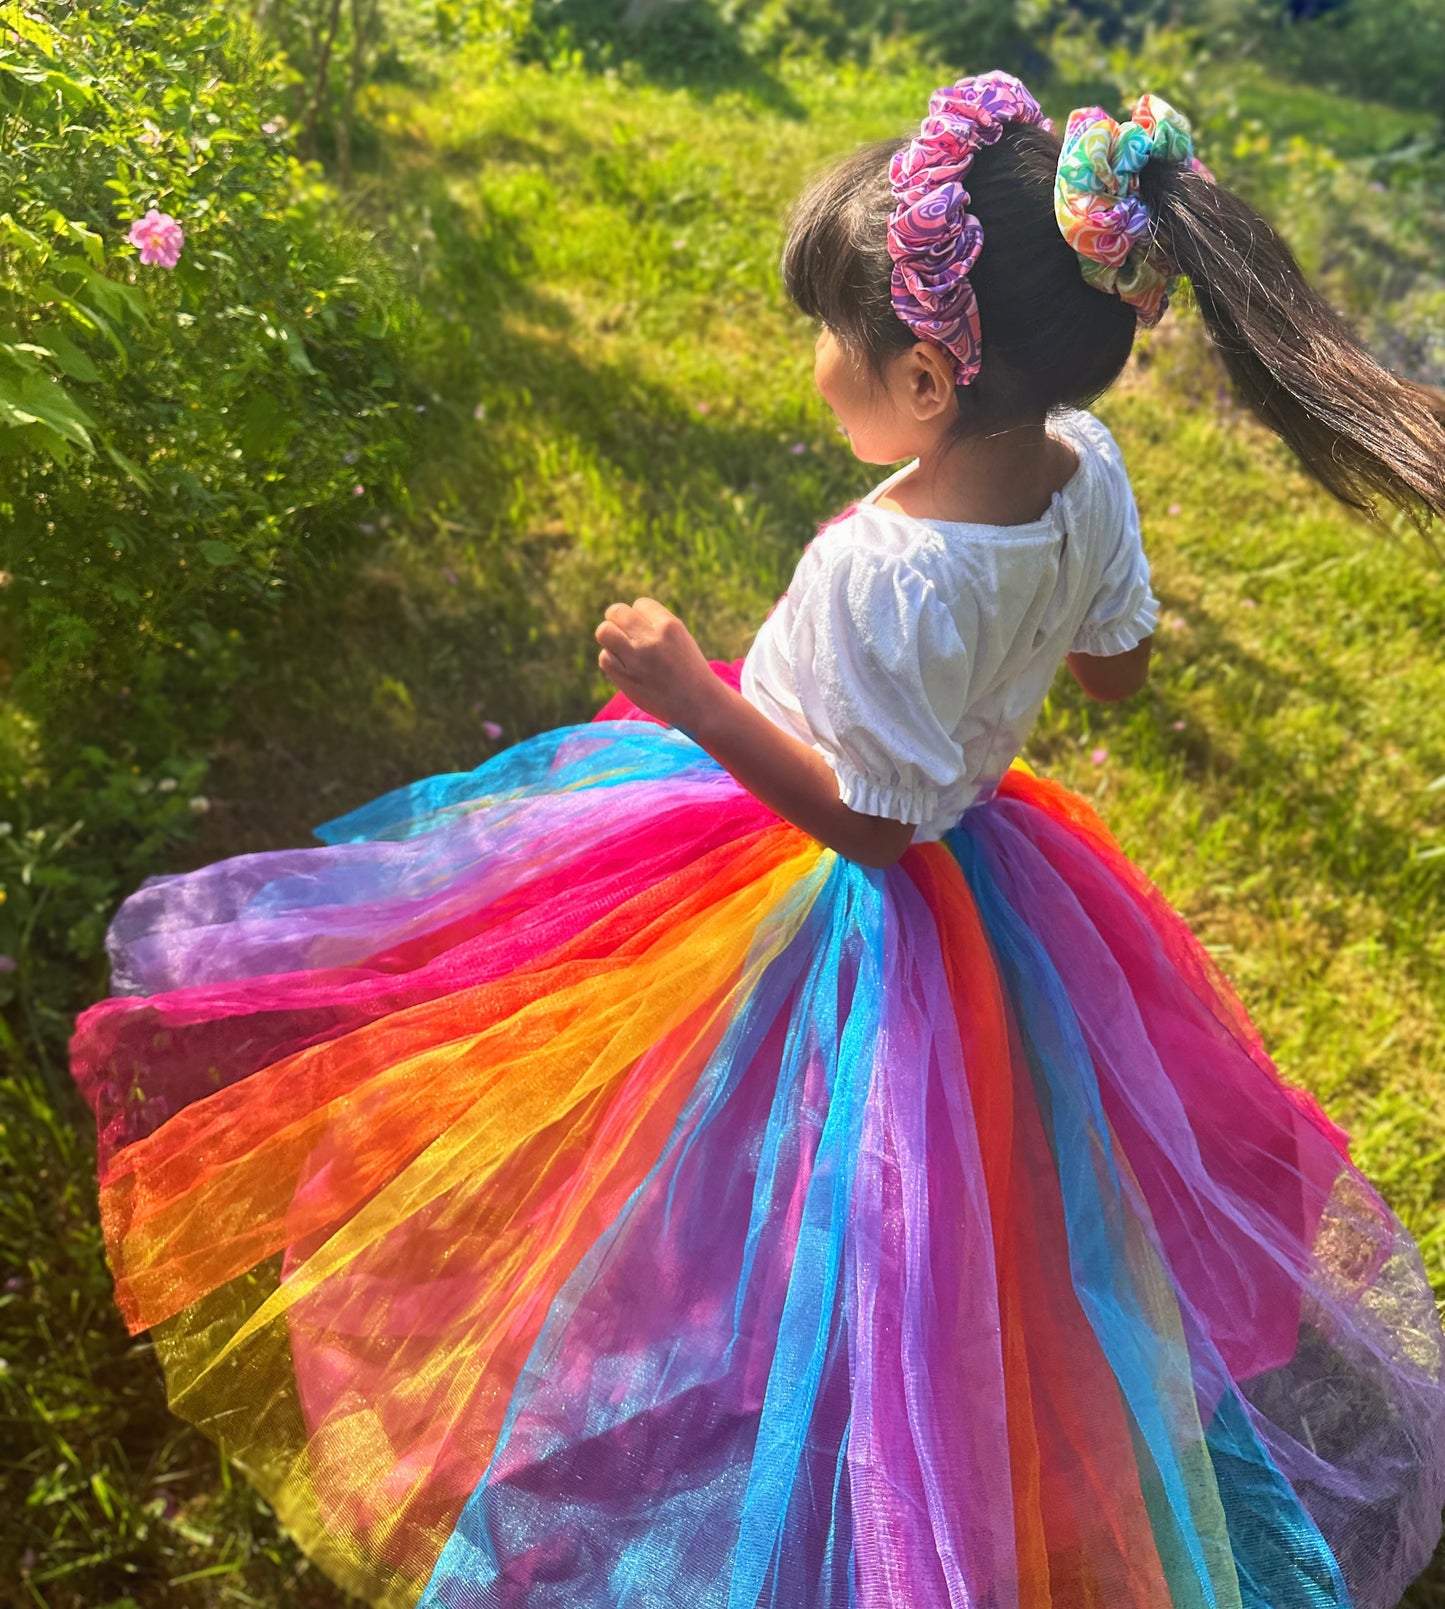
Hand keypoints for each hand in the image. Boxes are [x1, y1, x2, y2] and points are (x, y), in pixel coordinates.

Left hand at [595, 597, 718, 729]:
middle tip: (624, 635)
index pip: (640, 604)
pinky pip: (604, 657)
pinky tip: (626, 669)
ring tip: (621, 649)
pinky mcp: (625, 676)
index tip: (646, 631)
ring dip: (609, 637)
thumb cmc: (688, 670)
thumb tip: (619, 616)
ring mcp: (636, 657)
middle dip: (617, 620)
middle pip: (617, 612)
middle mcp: (652, 638)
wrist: (698, 704)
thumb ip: (654, 626)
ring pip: (604, 631)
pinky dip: (611, 661)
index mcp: (670, 625)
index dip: (639, 616)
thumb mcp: (680, 639)